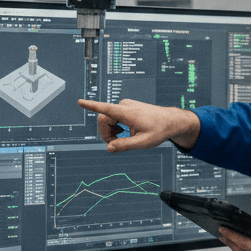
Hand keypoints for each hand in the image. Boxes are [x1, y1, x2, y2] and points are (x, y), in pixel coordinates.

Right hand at [77, 98, 199, 151]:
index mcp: (127, 113)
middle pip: (103, 120)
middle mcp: (124, 106)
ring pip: (107, 119)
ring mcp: (125, 105)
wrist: (170, 121)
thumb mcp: (142, 142)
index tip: (80, 102)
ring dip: (111, 131)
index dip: (91, 106)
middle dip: (106, 133)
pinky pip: (113, 117)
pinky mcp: (126, 107)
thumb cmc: (158, 131)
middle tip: (115, 145)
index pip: (105, 109)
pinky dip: (115, 127)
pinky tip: (124, 132)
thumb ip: (124, 145)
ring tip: (124, 138)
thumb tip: (108, 148)